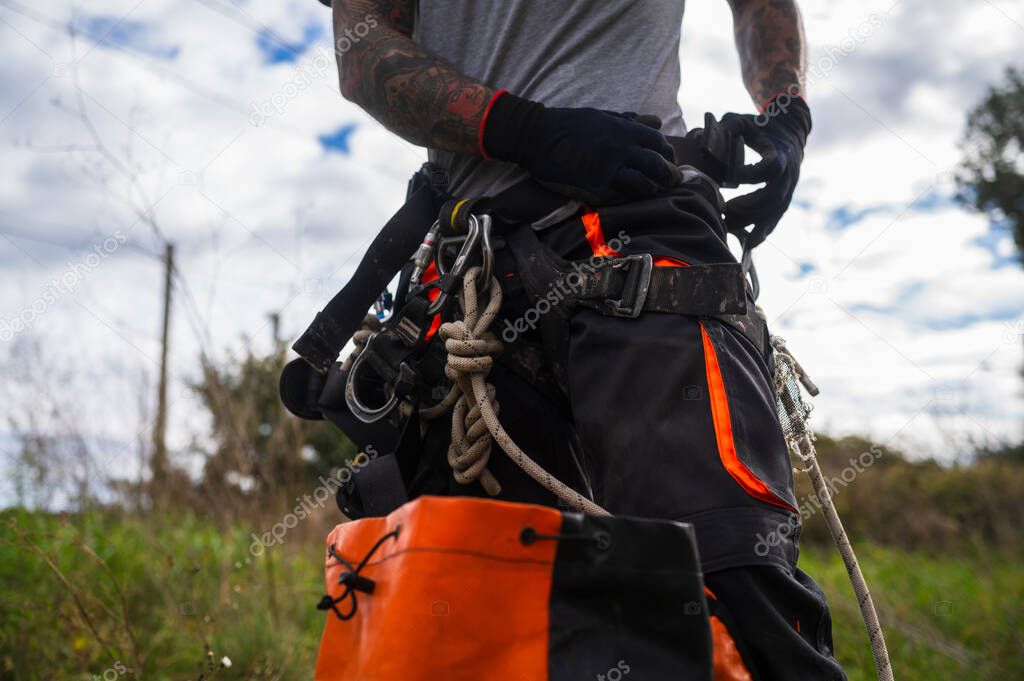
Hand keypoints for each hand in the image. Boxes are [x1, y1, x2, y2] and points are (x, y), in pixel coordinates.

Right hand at [481, 91, 681, 204]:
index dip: (667, 153)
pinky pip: (621, 196)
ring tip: (654, 190)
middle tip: (673, 180)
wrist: (538, 136)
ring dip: (652, 189)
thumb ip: (631, 121)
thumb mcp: (603, 115)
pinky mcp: (595, 187)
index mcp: (623, 130)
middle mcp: (620, 149)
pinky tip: (631, 196)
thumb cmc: (569, 124)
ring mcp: (608, 170)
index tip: (669, 160)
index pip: (658, 143)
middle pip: (657, 165)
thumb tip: (656, 122)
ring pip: (643, 184)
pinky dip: (630, 197)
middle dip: (670, 175)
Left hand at [721, 97, 811, 246]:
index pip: (771, 168)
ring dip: (752, 223)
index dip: (752, 174)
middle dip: (749, 209)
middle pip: (773, 198)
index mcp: (781, 152)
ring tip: (728, 226)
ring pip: (774, 213)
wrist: (790, 128)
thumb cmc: (760, 124)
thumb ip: (723, 129)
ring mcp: (789, 188)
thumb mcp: (742, 120)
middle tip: (725, 212)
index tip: (732, 176)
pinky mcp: (785, 198)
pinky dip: (763, 231)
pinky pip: (776, 218)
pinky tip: (749, 243)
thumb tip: (699, 142)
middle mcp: (789, 173)